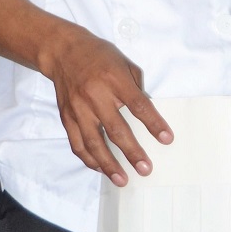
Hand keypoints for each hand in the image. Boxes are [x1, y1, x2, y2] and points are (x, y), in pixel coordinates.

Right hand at [44, 27, 172, 186]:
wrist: (63, 52)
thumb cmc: (99, 56)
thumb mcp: (123, 62)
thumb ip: (136, 86)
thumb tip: (146, 111)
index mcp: (114, 80)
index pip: (138, 106)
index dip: (154, 124)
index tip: (167, 139)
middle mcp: (95, 96)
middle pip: (116, 129)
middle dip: (132, 152)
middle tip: (146, 169)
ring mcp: (79, 109)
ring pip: (94, 143)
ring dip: (109, 164)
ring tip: (123, 180)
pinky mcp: (67, 117)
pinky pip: (77, 143)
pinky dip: (89, 159)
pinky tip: (100, 168)